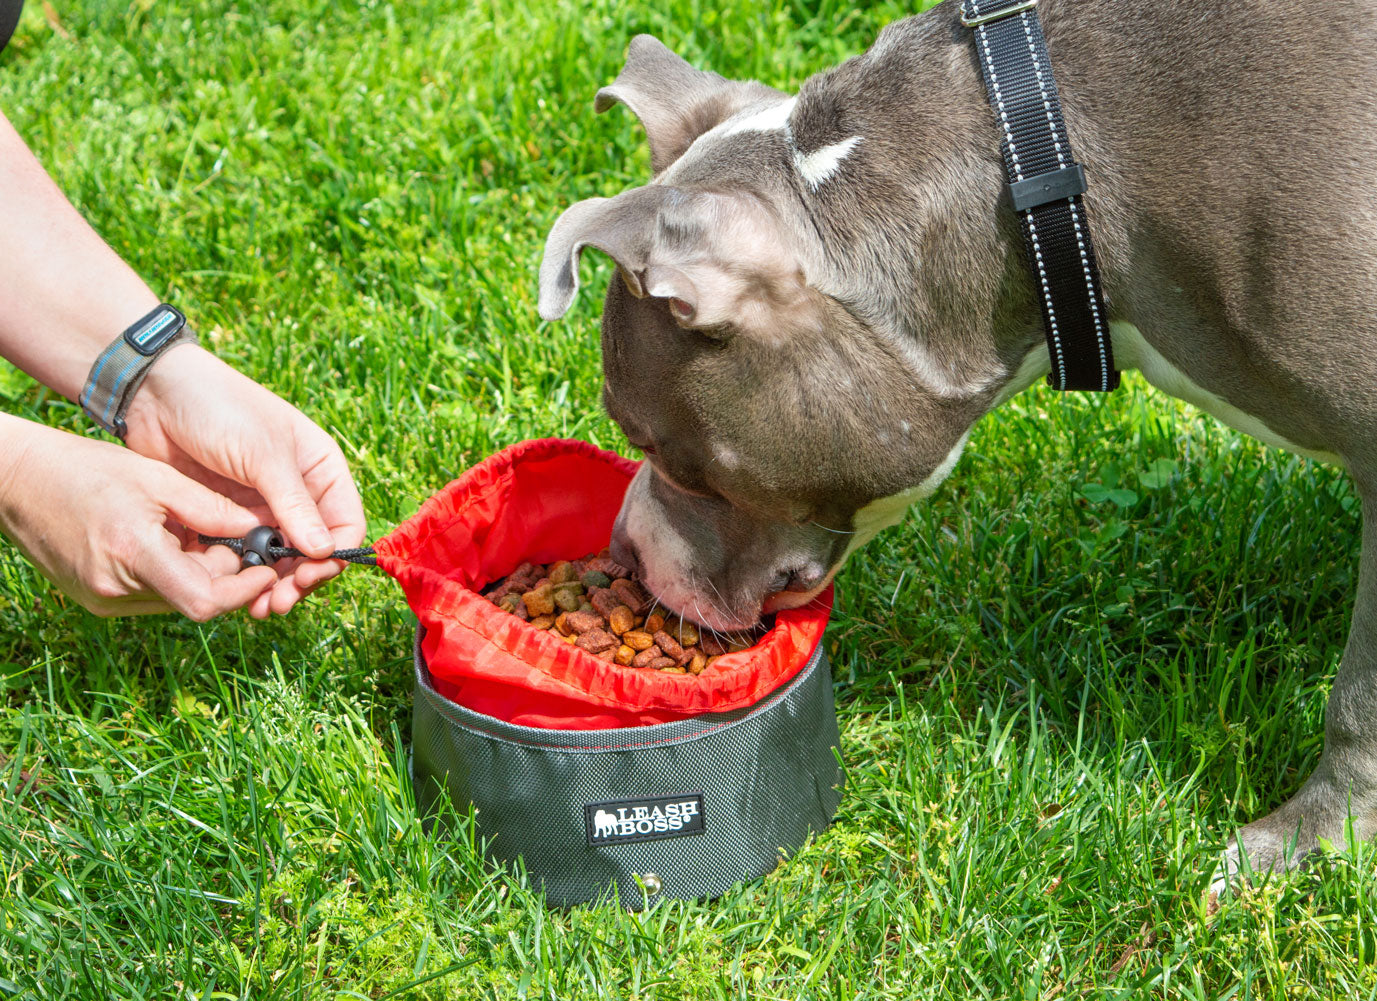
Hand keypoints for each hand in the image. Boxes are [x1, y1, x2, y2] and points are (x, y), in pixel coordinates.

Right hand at [0, 416, 279, 617]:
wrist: (18, 481)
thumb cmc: (86, 470)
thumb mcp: (157, 478)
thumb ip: (211, 509)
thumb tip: (258, 530)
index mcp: (133, 554)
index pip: (204, 601)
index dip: (244, 590)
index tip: (267, 570)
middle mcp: (116, 588)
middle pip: (195, 599)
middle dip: (227, 574)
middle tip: (238, 539)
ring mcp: (104, 600)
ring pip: (177, 598)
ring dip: (201, 573)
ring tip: (196, 532)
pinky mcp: (97, 601)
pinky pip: (154, 595)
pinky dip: (174, 574)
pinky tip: (169, 542)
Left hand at [122, 345, 366, 617]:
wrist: (152, 393)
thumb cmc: (219, 408)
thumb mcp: (263, 454)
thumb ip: (294, 504)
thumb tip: (326, 551)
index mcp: (319, 469)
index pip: (345, 523)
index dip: (334, 555)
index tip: (309, 576)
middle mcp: (297, 492)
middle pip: (314, 550)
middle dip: (301, 579)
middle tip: (279, 602)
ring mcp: (261, 508)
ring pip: (280, 560)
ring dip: (273, 585)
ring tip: (258, 608)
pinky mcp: (227, 519)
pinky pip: (244, 556)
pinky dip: (243, 577)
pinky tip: (234, 591)